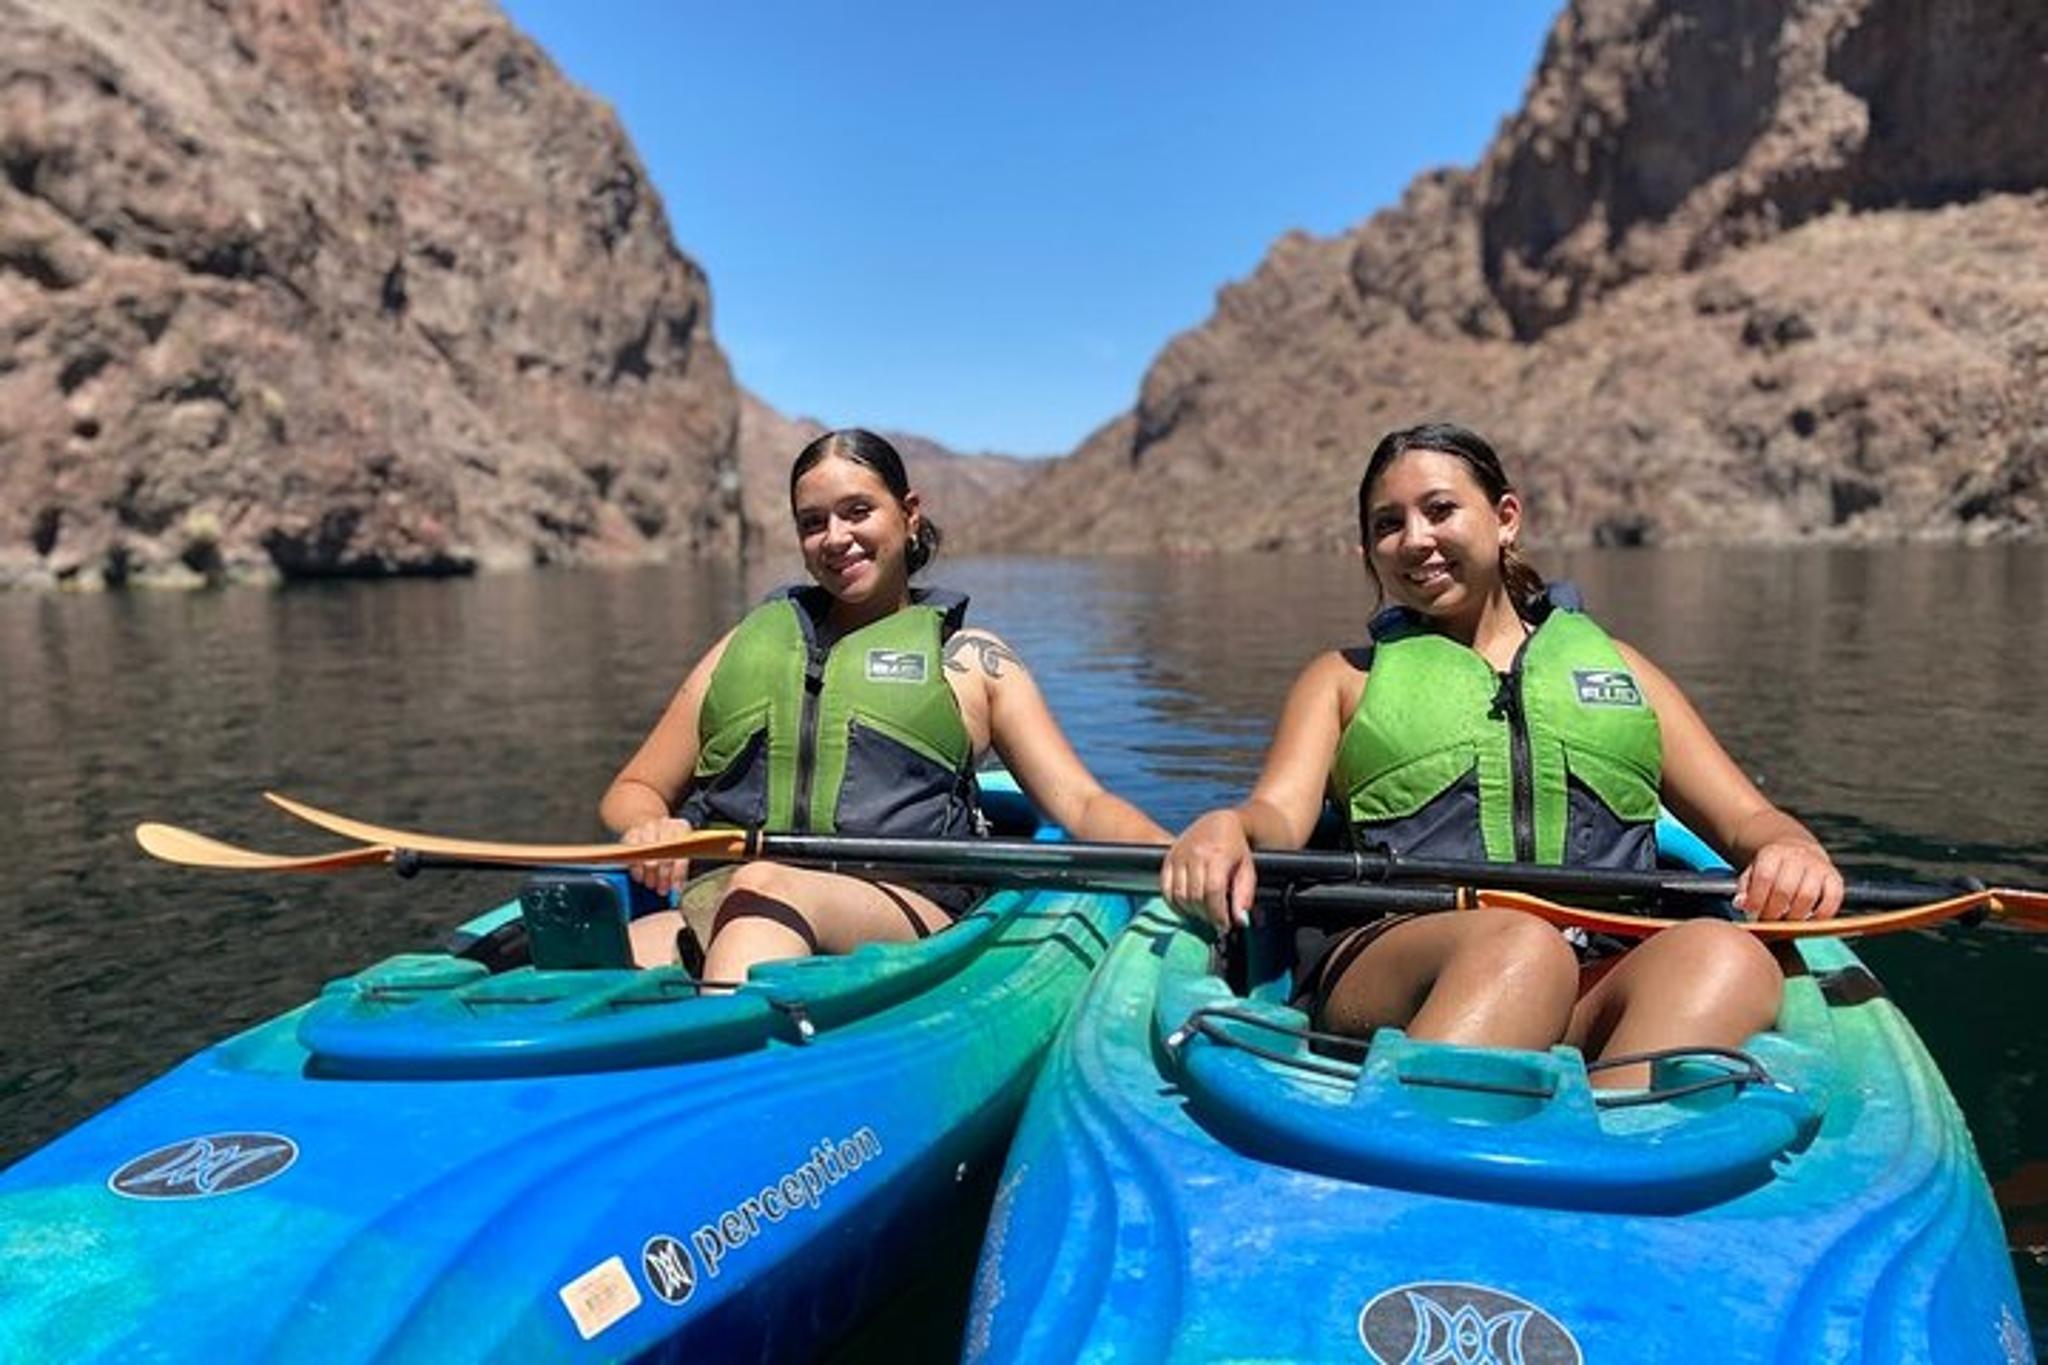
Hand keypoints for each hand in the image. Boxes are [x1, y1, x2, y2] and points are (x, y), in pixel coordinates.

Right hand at [622, 817, 692, 898]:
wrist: (651, 825)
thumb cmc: (670, 844)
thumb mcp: (681, 851)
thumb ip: (680, 868)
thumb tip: (677, 889)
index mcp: (681, 827)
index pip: (682, 853)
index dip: (678, 874)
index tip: (675, 889)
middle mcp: (664, 825)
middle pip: (664, 853)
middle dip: (663, 876)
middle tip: (662, 890)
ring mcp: (646, 827)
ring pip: (647, 854)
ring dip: (649, 873)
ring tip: (651, 885)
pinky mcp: (632, 833)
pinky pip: (632, 853)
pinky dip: (636, 868)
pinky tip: (640, 877)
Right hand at [1161, 810, 1257, 932]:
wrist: (1218, 822)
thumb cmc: (1236, 848)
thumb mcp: (1247, 869)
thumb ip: (1244, 895)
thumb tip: (1239, 921)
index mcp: (1218, 854)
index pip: (1213, 891)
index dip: (1218, 913)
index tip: (1224, 926)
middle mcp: (1195, 853)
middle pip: (1196, 896)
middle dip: (1206, 915)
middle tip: (1215, 922)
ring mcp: (1178, 855)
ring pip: (1179, 895)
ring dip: (1191, 912)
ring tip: (1203, 915)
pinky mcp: (1168, 858)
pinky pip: (1165, 888)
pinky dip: (1174, 904)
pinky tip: (1187, 909)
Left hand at [1734, 838, 1843, 921]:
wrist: (1796, 851)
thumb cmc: (1770, 868)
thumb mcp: (1752, 871)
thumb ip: (1744, 888)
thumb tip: (1741, 904)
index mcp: (1773, 852)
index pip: (1765, 876)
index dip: (1757, 898)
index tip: (1752, 913)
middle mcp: (1798, 856)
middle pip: (1786, 889)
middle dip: (1774, 912)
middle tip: (1767, 923)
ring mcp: (1819, 866)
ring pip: (1808, 896)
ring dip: (1794, 917)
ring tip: (1784, 925)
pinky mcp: (1835, 878)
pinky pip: (1833, 900)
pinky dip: (1821, 916)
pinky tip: (1808, 923)